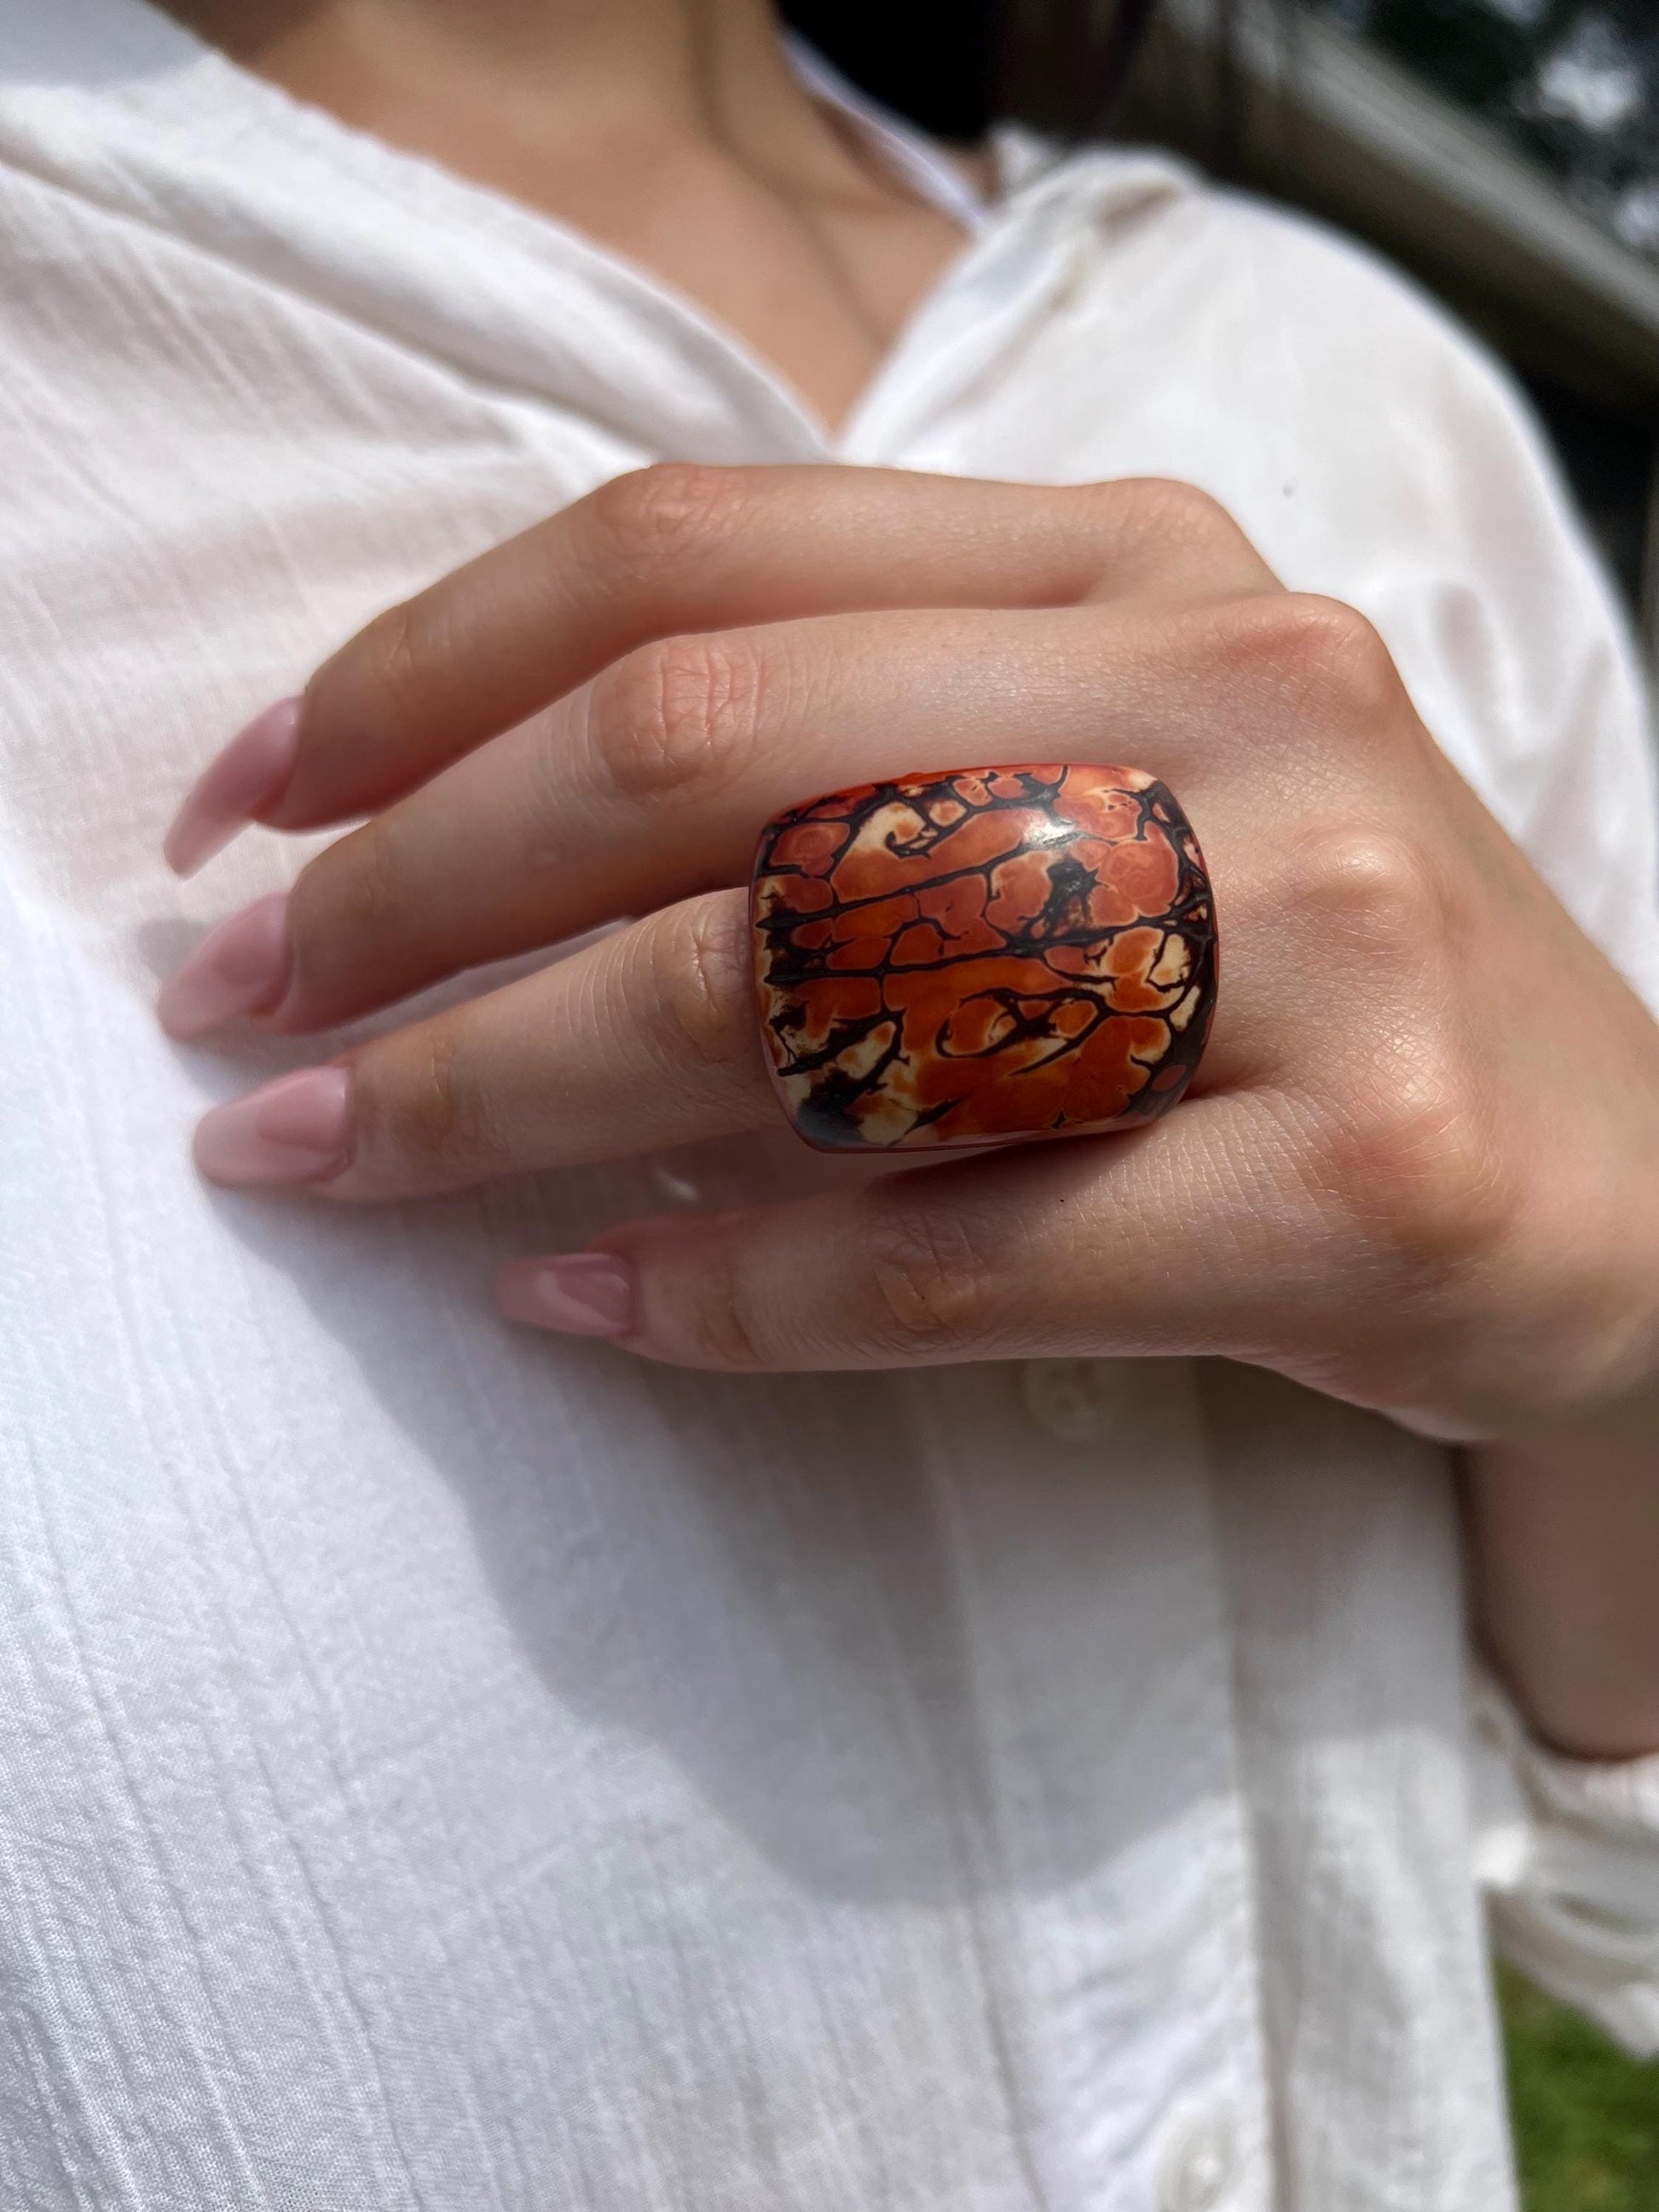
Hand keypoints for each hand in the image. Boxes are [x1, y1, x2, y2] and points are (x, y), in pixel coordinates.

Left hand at [159, 465, 1658, 1439]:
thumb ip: (849, 755)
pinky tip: (574, 1300)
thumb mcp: (1109, 783)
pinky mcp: (1360, 1181)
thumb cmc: (1307, 990)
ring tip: (332, 1155)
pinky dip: (720, 1288)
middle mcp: (1238, 698)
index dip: (418, 670)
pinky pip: (943, 1246)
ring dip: (501, 1093)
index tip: (245, 809)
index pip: (698, 553)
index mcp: (1143, 561)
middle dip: (408, 891)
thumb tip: (445, 845)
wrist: (1631, 1203)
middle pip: (710, 757)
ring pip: (804, 1003)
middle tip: (241, 1009)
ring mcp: (1326, 934)